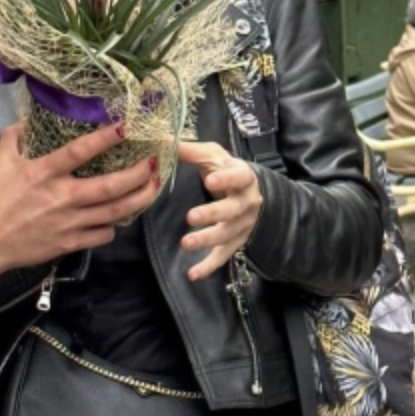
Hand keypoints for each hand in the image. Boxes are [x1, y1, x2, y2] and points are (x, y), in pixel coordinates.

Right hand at [0, 124, 157, 282]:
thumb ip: (13, 138)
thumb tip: (25, 121)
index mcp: (44, 173)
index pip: (81, 151)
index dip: (106, 138)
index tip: (127, 126)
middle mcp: (62, 197)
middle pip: (111, 186)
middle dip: (138, 174)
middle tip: (156, 162)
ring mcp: (69, 223)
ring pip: (114, 212)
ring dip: (138, 199)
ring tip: (153, 187)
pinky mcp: (69, 243)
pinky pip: (102, 234)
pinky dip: (114, 225)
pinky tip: (119, 217)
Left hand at [176, 140, 262, 280]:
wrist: (253, 193)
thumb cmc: (227, 171)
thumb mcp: (214, 156)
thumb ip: (191, 151)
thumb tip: (161, 140)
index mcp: (242, 178)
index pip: (238, 177)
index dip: (226, 179)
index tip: (210, 180)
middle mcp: (246, 203)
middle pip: (232, 210)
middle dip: (212, 214)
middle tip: (191, 217)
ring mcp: (241, 225)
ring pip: (226, 235)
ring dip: (206, 240)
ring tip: (186, 243)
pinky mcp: (235, 242)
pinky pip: (222, 256)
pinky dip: (208, 267)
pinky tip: (192, 274)